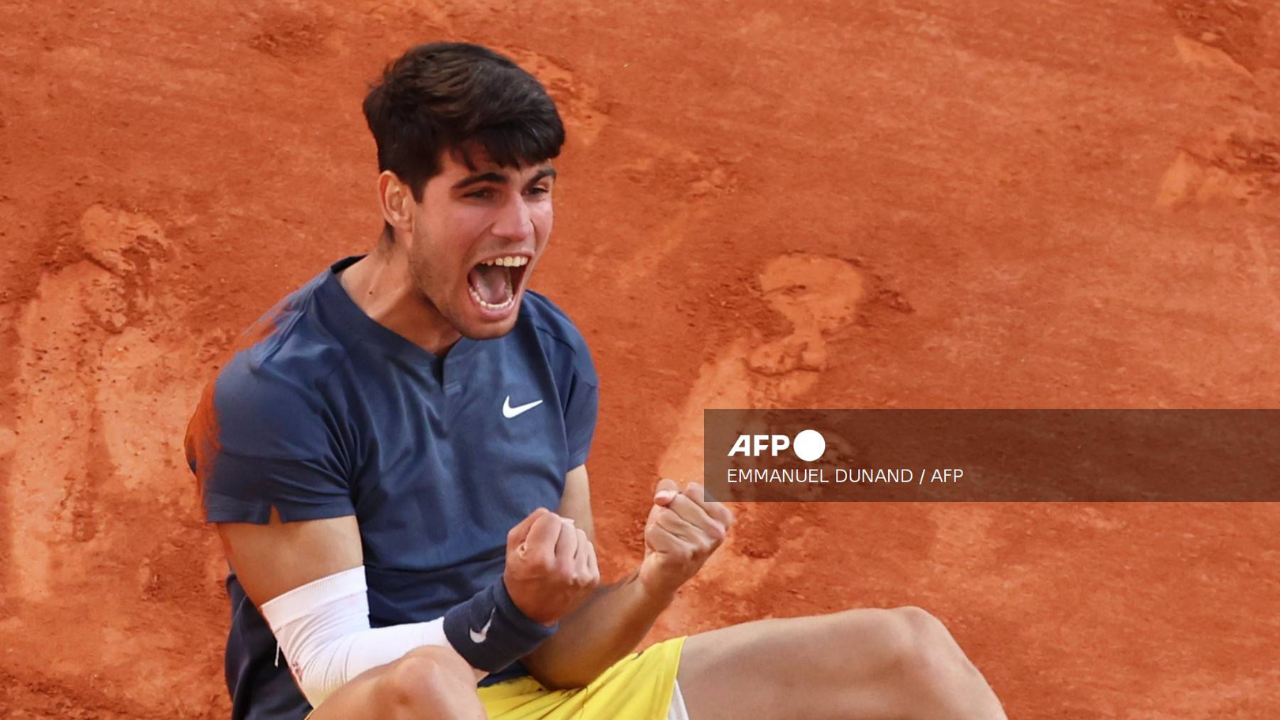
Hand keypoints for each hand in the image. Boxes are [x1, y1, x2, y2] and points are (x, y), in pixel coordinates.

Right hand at [503, 508, 599, 625]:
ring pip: (580, 535)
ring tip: (557, 556)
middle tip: (547, 548)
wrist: (531, 613)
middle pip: (567, 526)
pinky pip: (589, 548)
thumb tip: (552, 513)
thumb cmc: (520, 575)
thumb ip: (530, 523)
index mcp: (539, 559)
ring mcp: (580, 576)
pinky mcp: (592, 580)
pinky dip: (578, 552)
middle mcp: (562, 568)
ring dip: (569, 541)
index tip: (537, 537)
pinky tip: (567, 564)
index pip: (551, 519)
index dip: (542, 524)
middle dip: (556, 532)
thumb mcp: (512, 548)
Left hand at [638, 480, 734, 596]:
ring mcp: (701, 545)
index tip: (683, 519)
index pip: (692, 489)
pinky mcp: (682, 555)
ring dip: (658, 528)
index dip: (679, 500)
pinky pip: (654, 530)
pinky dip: (652, 538)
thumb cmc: (670, 535)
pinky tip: (661, 552)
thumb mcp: (672, 505)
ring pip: (664, 516)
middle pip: (677, 501)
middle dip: (667, 514)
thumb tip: (662, 498)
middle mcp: (717, 533)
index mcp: (723, 518)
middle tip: (673, 534)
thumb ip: (669, 489)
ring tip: (667, 543)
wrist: (661, 574)